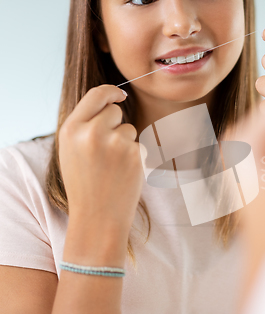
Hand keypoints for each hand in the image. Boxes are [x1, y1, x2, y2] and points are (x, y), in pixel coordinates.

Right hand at [59, 85, 142, 243]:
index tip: (120, 95)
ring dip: (125, 143)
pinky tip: (124, 174)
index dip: (111, 92)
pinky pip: (139, 145)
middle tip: (106, 151)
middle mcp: (92, 133)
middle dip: (115, 125)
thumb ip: (85, 124)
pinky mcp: (134, 154)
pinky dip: (135, 157)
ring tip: (112, 167)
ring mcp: (115, 143)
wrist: (98, 216)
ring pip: (129, 129)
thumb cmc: (84, 183)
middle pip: (115, 111)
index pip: (96, 95)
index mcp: (71, 129)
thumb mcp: (71, 150)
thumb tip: (110, 100)